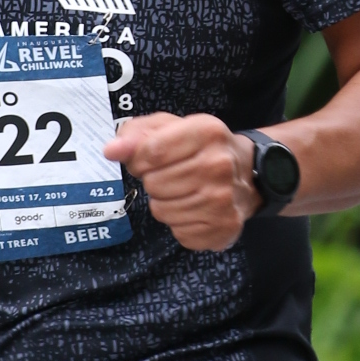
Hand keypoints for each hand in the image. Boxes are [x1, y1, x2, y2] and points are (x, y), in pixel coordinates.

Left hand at [104, 112, 259, 250]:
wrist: (248, 174)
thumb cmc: (200, 147)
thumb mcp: (170, 127)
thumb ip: (137, 134)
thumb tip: (111, 150)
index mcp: (207, 132)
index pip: (151, 152)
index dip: (138, 160)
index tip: (143, 160)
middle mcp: (220, 165)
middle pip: (154, 184)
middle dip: (154, 181)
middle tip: (172, 175)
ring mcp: (224, 200)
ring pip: (162, 211)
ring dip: (165, 203)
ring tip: (183, 192)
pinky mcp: (224, 229)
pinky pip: (178, 232)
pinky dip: (180, 223)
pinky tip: (194, 209)